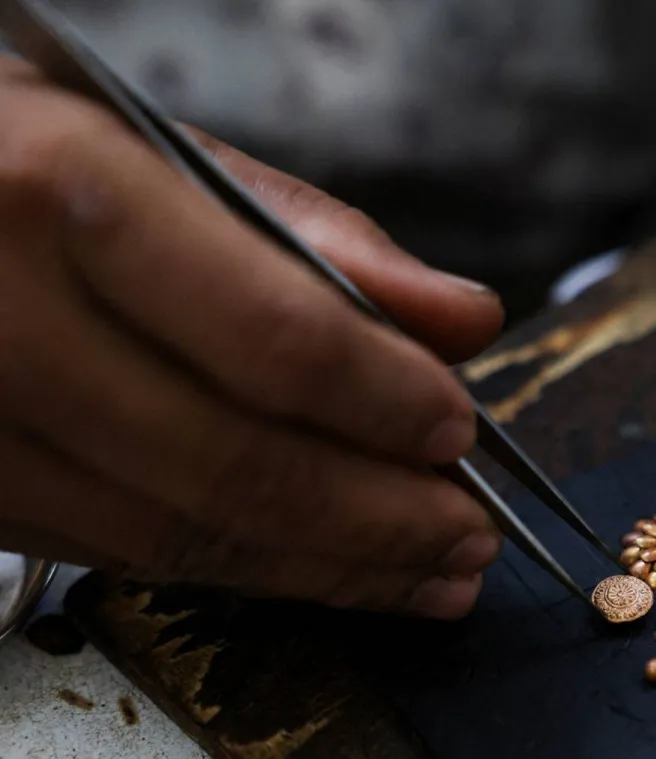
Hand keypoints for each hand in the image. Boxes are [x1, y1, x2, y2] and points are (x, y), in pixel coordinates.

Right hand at [0, 59, 505, 617]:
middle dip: (382, 518)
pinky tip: (328, 569)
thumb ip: (315, 235)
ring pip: (184, 536)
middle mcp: (1, 322)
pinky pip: (130, 556)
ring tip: (432, 575)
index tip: (461, 430)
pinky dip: (248, 570)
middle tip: (472, 534)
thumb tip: (464, 320)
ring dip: (332, 570)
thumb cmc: (14, 162)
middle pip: (238, 464)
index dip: (384, 401)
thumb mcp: (150, 148)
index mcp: (61, 195)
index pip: (272, 337)